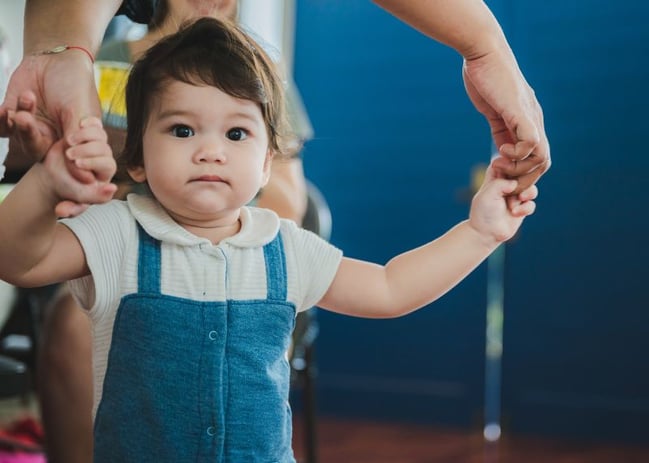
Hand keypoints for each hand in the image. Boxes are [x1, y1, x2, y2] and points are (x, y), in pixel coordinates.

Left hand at [0, 50, 100, 163]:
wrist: (57, 57)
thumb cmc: (75, 83)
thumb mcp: (79, 110)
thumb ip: (75, 135)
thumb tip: (77, 164)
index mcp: (69, 139)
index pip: (63, 159)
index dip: (60, 161)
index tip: (61, 154)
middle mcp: (48, 135)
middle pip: (34, 147)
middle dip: (28, 134)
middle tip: (26, 118)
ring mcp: (29, 124)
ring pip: (17, 134)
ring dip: (17, 121)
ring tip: (27, 97)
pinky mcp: (12, 111)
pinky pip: (0, 125)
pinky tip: (2, 109)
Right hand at [39, 117, 116, 216]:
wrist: (53, 177)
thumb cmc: (66, 190)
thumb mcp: (74, 201)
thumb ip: (79, 207)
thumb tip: (102, 195)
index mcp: (105, 175)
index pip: (108, 164)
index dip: (94, 162)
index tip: (76, 164)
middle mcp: (105, 159)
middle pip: (105, 149)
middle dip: (87, 150)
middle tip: (69, 155)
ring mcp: (97, 146)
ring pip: (101, 136)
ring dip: (84, 136)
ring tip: (68, 141)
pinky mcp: (90, 135)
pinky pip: (96, 125)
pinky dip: (90, 124)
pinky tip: (80, 124)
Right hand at [462, 50, 550, 192]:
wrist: (485, 53)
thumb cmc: (485, 76)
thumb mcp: (494, 110)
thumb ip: (501, 129)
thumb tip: (503, 149)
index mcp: (529, 121)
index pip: (538, 157)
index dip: (522, 172)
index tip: (501, 174)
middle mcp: (535, 120)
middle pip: (543, 162)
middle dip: (523, 178)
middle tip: (503, 178)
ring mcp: (530, 117)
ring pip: (541, 156)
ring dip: (519, 169)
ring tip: (500, 163)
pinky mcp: (520, 113)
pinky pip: (531, 143)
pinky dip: (517, 153)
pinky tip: (501, 149)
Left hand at [469, 159, 537, 245]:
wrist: (485, 233)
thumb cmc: (483, 212)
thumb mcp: (488, 194)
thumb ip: (501, 183)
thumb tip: (516, 182)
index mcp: (495, 176)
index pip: (508, 161)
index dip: (514, 164)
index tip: (512, 172)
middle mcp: (506, 184)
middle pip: (524, 174)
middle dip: (523, 181)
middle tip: (516, 189)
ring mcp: (515, 196)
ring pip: (531, 187)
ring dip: (526, 194)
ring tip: (519, 199)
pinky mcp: (522, 207)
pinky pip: (531, 203)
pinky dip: (525, 208)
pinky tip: (516, 213)